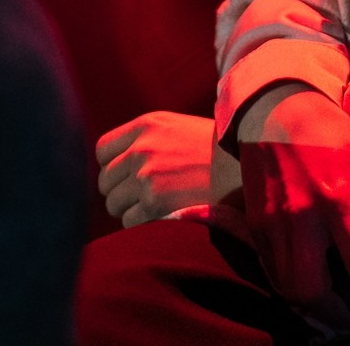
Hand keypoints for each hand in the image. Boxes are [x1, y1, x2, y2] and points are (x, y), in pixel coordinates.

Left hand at [96, 112, 219, 225]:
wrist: (246, 166)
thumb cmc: (215, 150)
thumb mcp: (178, 128)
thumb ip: (145, 139)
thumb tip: (116, 164)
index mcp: (146, 125)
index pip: (103, 151)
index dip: (112, 167)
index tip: (127, 176)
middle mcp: (142, 148)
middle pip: (105, 181)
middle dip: (120, 192)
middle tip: (143, 196)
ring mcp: (147, 176)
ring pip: (114, 204)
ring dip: (130, 210)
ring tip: (156, 206)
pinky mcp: (155, 202)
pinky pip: (128, 221)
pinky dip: (142, 223)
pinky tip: (164, 215)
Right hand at [234, 83, 349, 327]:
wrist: (275, 108)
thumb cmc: (328, 131)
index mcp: (337, 198)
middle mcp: (302, 217)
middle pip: (314, 291)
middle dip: (340, 316)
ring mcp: (273, 224)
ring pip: (288, 288)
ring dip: (315, 306)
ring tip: (339, 302)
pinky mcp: (254, 224)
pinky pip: (271, 271)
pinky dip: (291, 286)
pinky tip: (311, 280)